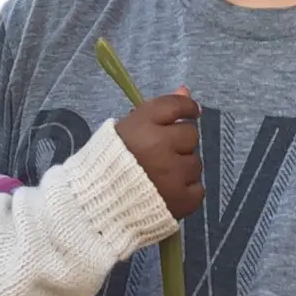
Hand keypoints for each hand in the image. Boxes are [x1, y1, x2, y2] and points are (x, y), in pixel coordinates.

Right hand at [116, 89, 203, 220]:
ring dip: (183, 167)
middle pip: (190, 134)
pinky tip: (169, 191)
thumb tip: (186, 90)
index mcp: (142, 125)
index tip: (189, 112)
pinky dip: (187, 190)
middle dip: (180, 141)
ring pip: (195, 163)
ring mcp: (173, 175)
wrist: (97, 205)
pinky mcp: (182, 200)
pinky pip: (198, 189)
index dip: (186, 107)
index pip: (176, 106)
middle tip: (163, 151)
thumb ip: (159, 109)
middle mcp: (160, 146)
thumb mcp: (128, 126)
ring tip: (162, 175)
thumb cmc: (109, 161)